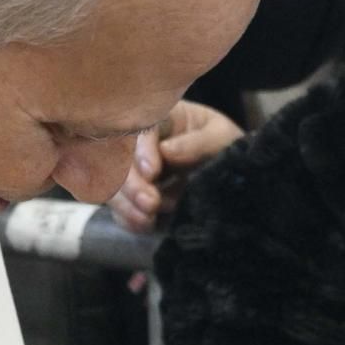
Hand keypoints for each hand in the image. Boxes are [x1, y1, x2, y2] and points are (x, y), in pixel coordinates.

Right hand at [108, 102, 244, 232]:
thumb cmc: (226, 148)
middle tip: (150, 204)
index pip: (141, 129)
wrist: (232, 177)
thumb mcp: (222, 138)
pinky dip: (128, 218)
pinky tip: (145, 224)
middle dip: (130, 184)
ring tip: (149, 219)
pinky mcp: (132, 199)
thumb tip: (166, 152)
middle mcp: (140, 144)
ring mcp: (133, 172)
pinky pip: (117, 209)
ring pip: (112, 185)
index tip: (152, 172)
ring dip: (126, 204)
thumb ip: (199, 143)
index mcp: (162, 119)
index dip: (142, 150)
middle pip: (117, 159)